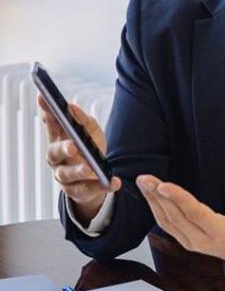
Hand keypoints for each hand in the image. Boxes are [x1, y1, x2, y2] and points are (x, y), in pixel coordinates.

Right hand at [39, 95, 120, 223]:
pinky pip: (88, 190)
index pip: (50, 125)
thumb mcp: (89, 131)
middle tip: (72, 145)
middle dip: (63, 148)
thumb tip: (72, 107)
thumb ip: (82, 119)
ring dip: (78, 171)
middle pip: (53, 153)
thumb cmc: (88, 148)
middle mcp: (56, 159)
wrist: (95, 177)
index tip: (44, 98)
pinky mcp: (77, 191)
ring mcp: (64, 176)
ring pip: (66, 175)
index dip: (46, 113)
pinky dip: (102, 187)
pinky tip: (115, 182)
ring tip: (90, 168)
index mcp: (58, 140)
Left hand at [136, 174, 224, 271]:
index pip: (196, 214)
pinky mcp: (184, 239)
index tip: (164, 186)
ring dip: (153, 201)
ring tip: (144, 182)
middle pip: (176, 217)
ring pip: (167, 221)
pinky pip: (166, 224)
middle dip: (159, 196)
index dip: (179, 199)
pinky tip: (150, 194)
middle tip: (146, 178)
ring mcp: (191, 242)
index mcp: (220, 233)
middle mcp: (202, 240)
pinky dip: (156, 208)